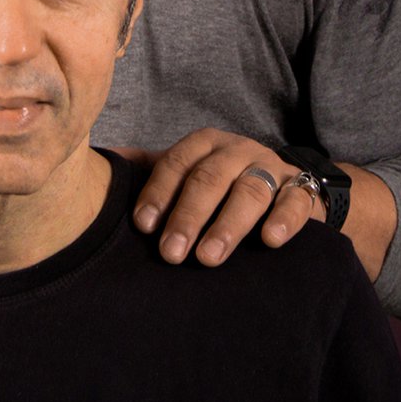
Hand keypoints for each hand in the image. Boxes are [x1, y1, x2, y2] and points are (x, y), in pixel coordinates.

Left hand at [117, 129, 324, 265]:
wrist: (286, 184)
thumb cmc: (223, 182)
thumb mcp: (188, 171)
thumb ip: (150, 170)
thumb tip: (100, 168)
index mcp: (204, 144)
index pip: (175, 163)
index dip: (158, 194)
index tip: (143, 227)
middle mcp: (235, 151)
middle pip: (209, 179)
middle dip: (188, 217)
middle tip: (171, 253)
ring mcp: (270, 167)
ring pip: (249, 191)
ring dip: (228, 225)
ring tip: (209, 257)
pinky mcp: (301, 189)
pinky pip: (295, 200)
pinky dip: (284, 219)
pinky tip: (270, 241)